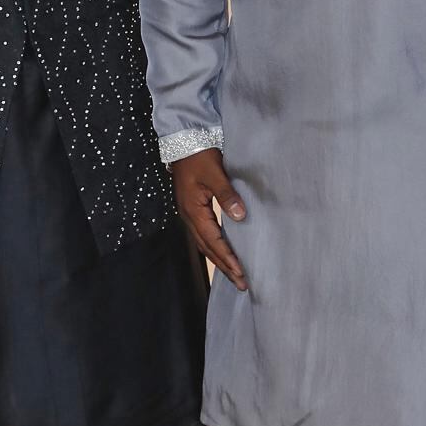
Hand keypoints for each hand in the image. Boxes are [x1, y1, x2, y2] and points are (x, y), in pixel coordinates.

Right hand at [170, 149, 248, 290]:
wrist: (183, 141)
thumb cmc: (199, 156)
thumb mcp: (215, 173)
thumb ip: (227, 194)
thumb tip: (240, 216)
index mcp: (194, 210)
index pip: (213, 240)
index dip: (228, 257)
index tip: (241, 273)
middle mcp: (189, 216)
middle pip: (208, 248)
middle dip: (225, 266)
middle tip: (242, 284)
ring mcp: (189, 214)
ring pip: (205, 244)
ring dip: (220, 260)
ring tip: (234, 275)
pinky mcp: (192, 209)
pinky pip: (203, 235)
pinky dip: (214, 248)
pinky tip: (222, 253)